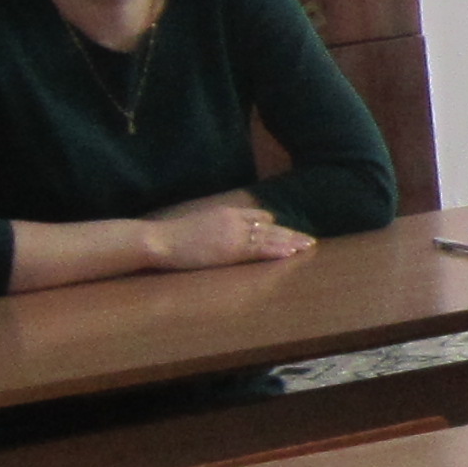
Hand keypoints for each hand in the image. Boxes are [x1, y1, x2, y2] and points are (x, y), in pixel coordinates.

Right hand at [145, 201, 310, 271]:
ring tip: (307, 246)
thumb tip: (221, 235)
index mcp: (225, 213)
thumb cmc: (170, 236)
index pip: (257, 215)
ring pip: (269, 237)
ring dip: (290, 242)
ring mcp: (234, 234)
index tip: (287, 230)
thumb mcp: (198, 224)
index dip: (273, 224)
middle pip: (269, 226)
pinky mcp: (231, 249)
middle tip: (308, 239)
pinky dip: (277, 251)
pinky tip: (290, 253)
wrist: (158, 239)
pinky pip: (260, 250)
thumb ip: (215, 227)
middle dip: (290, 233)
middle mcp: (234, 220)